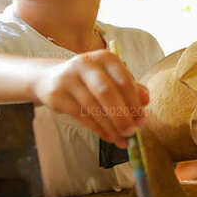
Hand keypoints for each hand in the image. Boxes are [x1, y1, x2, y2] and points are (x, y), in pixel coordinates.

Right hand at [31, 49, 147, 147]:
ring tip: (121, 139)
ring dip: (110, 126)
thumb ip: (130, 88)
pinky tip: (108, 137)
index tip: (142, 120)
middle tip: (131, 132)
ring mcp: (69, 78)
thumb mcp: (110, 78)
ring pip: (93, 107)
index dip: (134, 103)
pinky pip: (81, 116)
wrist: (51, 78)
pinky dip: (97, 129)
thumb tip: (145, 101)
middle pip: (107, 92)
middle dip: (122, 115)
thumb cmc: (90, 80)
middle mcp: (86, 64)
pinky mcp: (57, 95)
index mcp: (105, 58)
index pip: (124, 81)